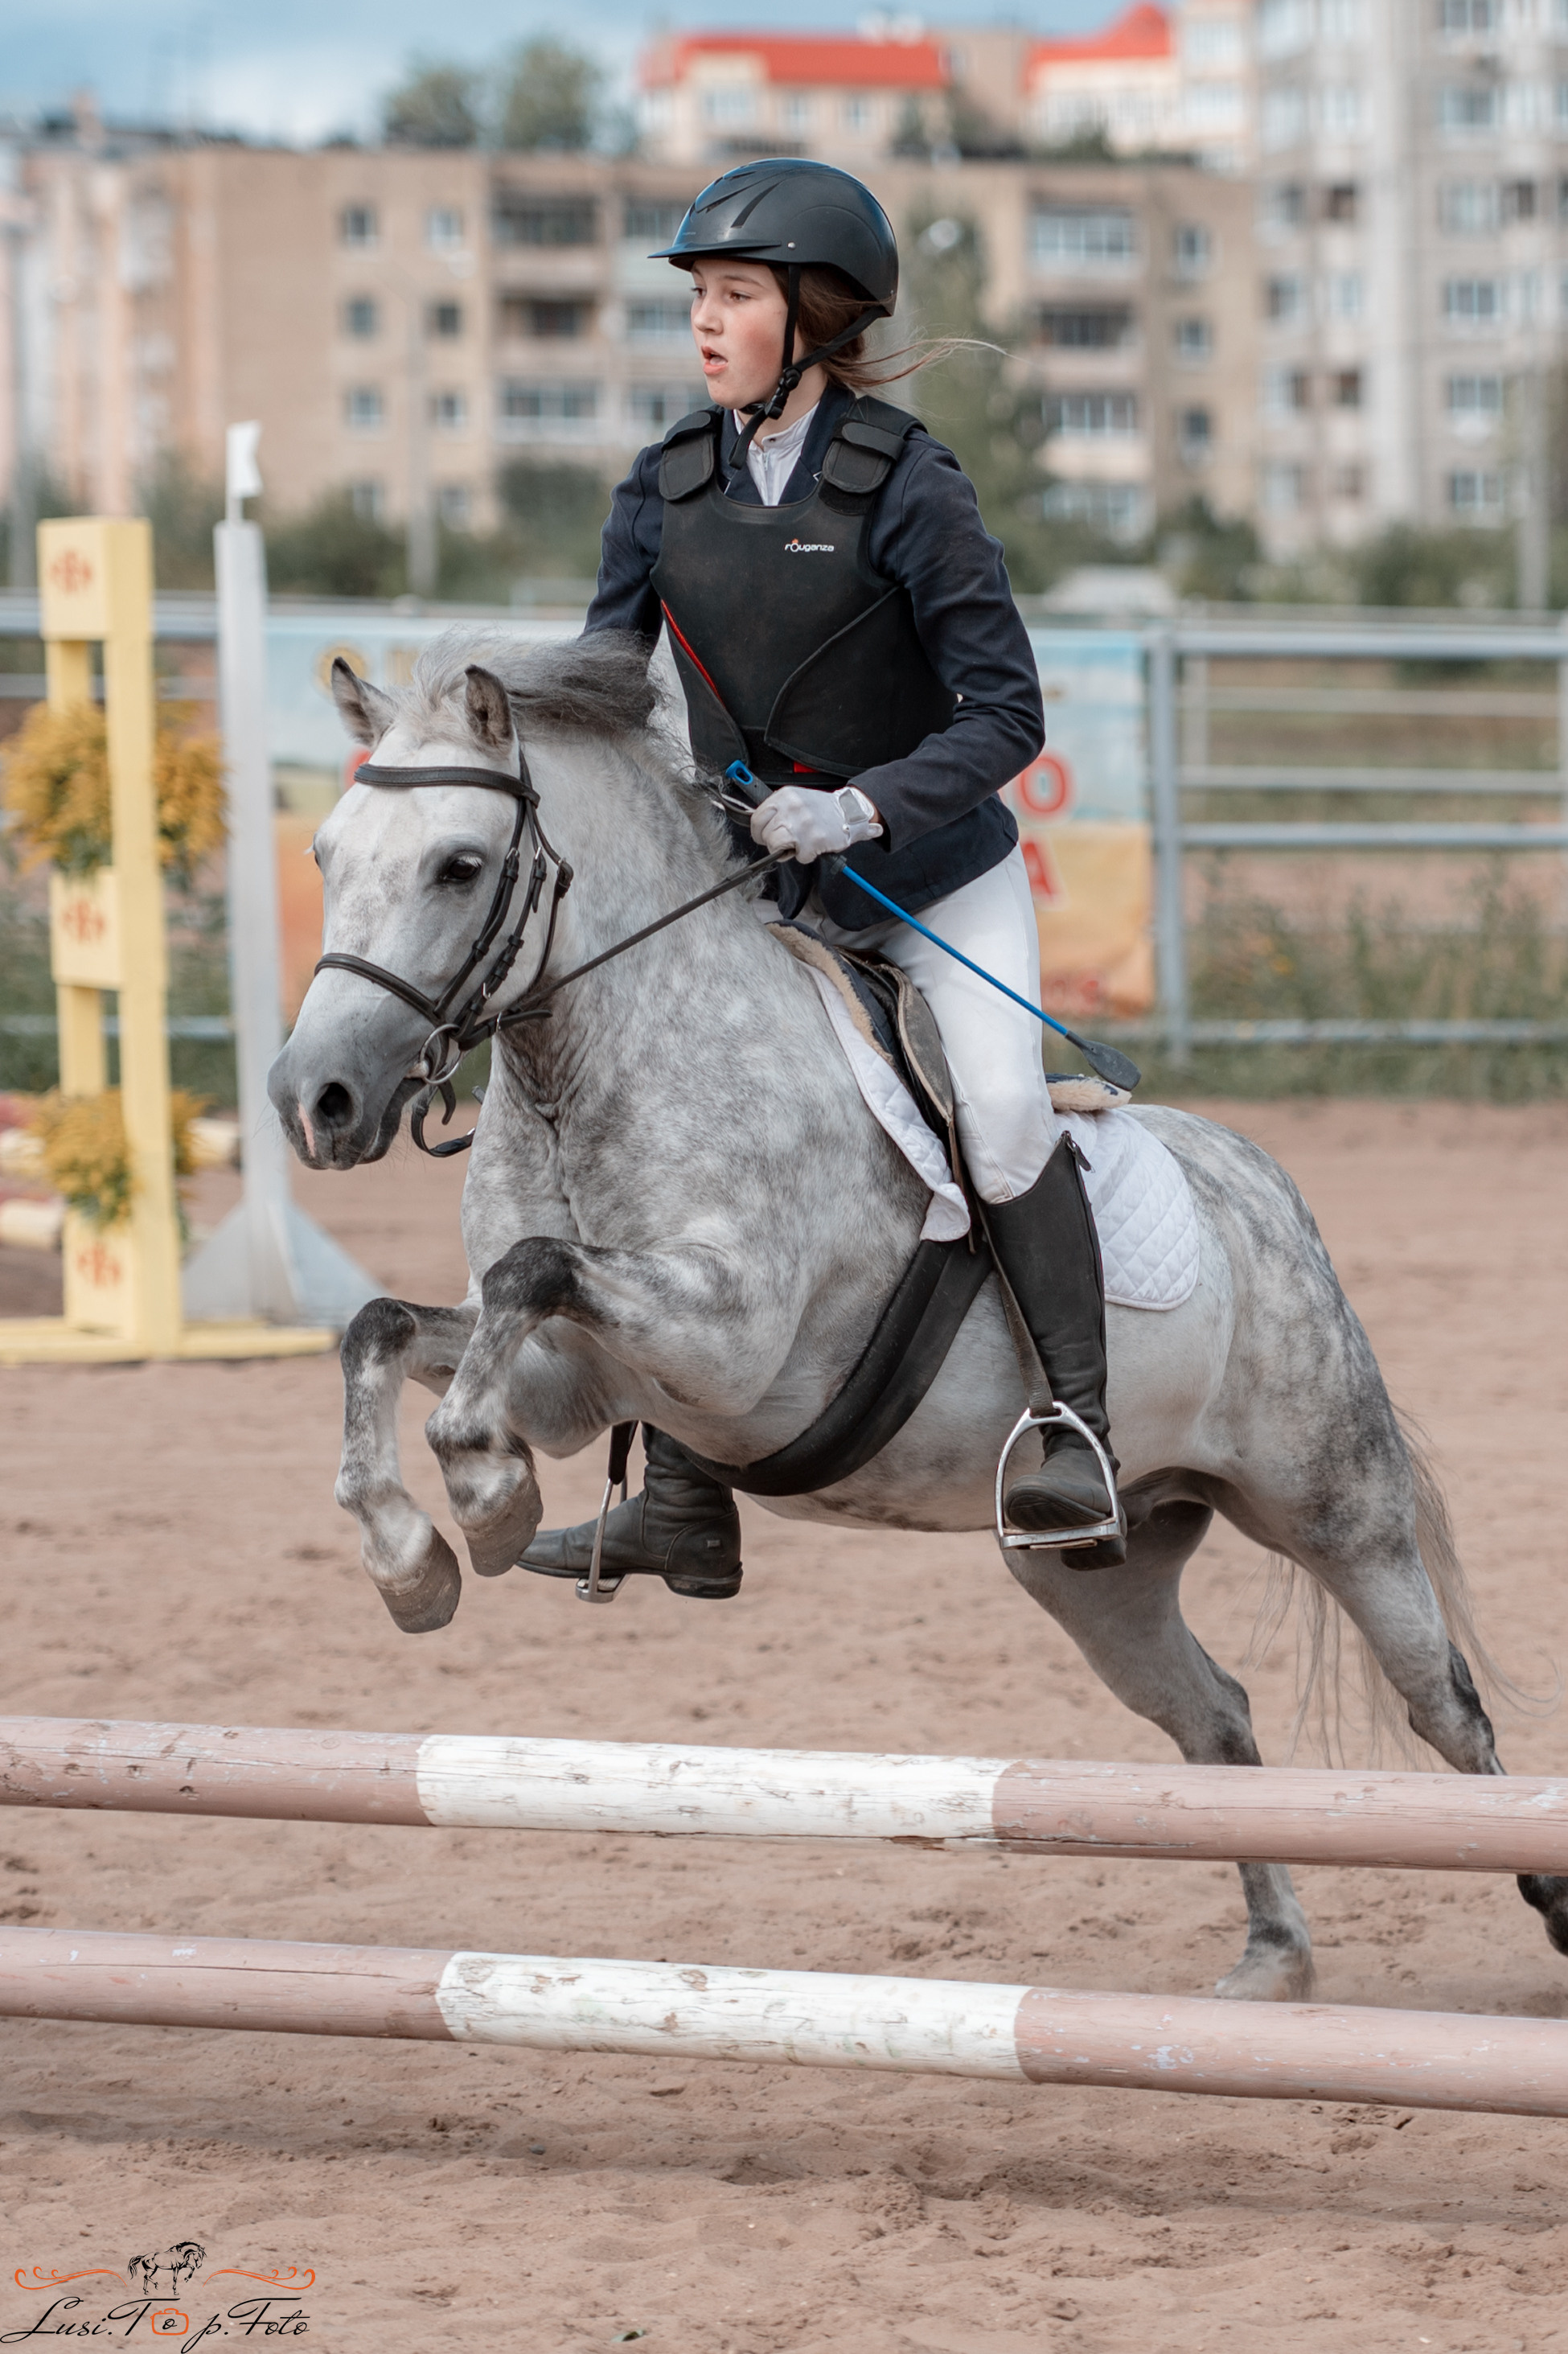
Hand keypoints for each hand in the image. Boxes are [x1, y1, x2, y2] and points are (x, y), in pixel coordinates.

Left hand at [749, 784, 882, 864]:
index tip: (765, 837)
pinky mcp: (814, 839)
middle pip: (765, 835)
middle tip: (787, 841)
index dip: (759, 833)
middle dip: (774, 843)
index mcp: (785, 796)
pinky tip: (813, 846)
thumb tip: (759, 825)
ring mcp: (802, 824)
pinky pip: (799, 857)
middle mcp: (792, 807)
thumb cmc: (822, 808)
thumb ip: (777, 810)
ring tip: (798, 844)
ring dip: (785, 851)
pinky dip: (805, 856)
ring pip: (776, 846)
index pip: (756, 819)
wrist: (849, 811)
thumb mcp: (795, 799)